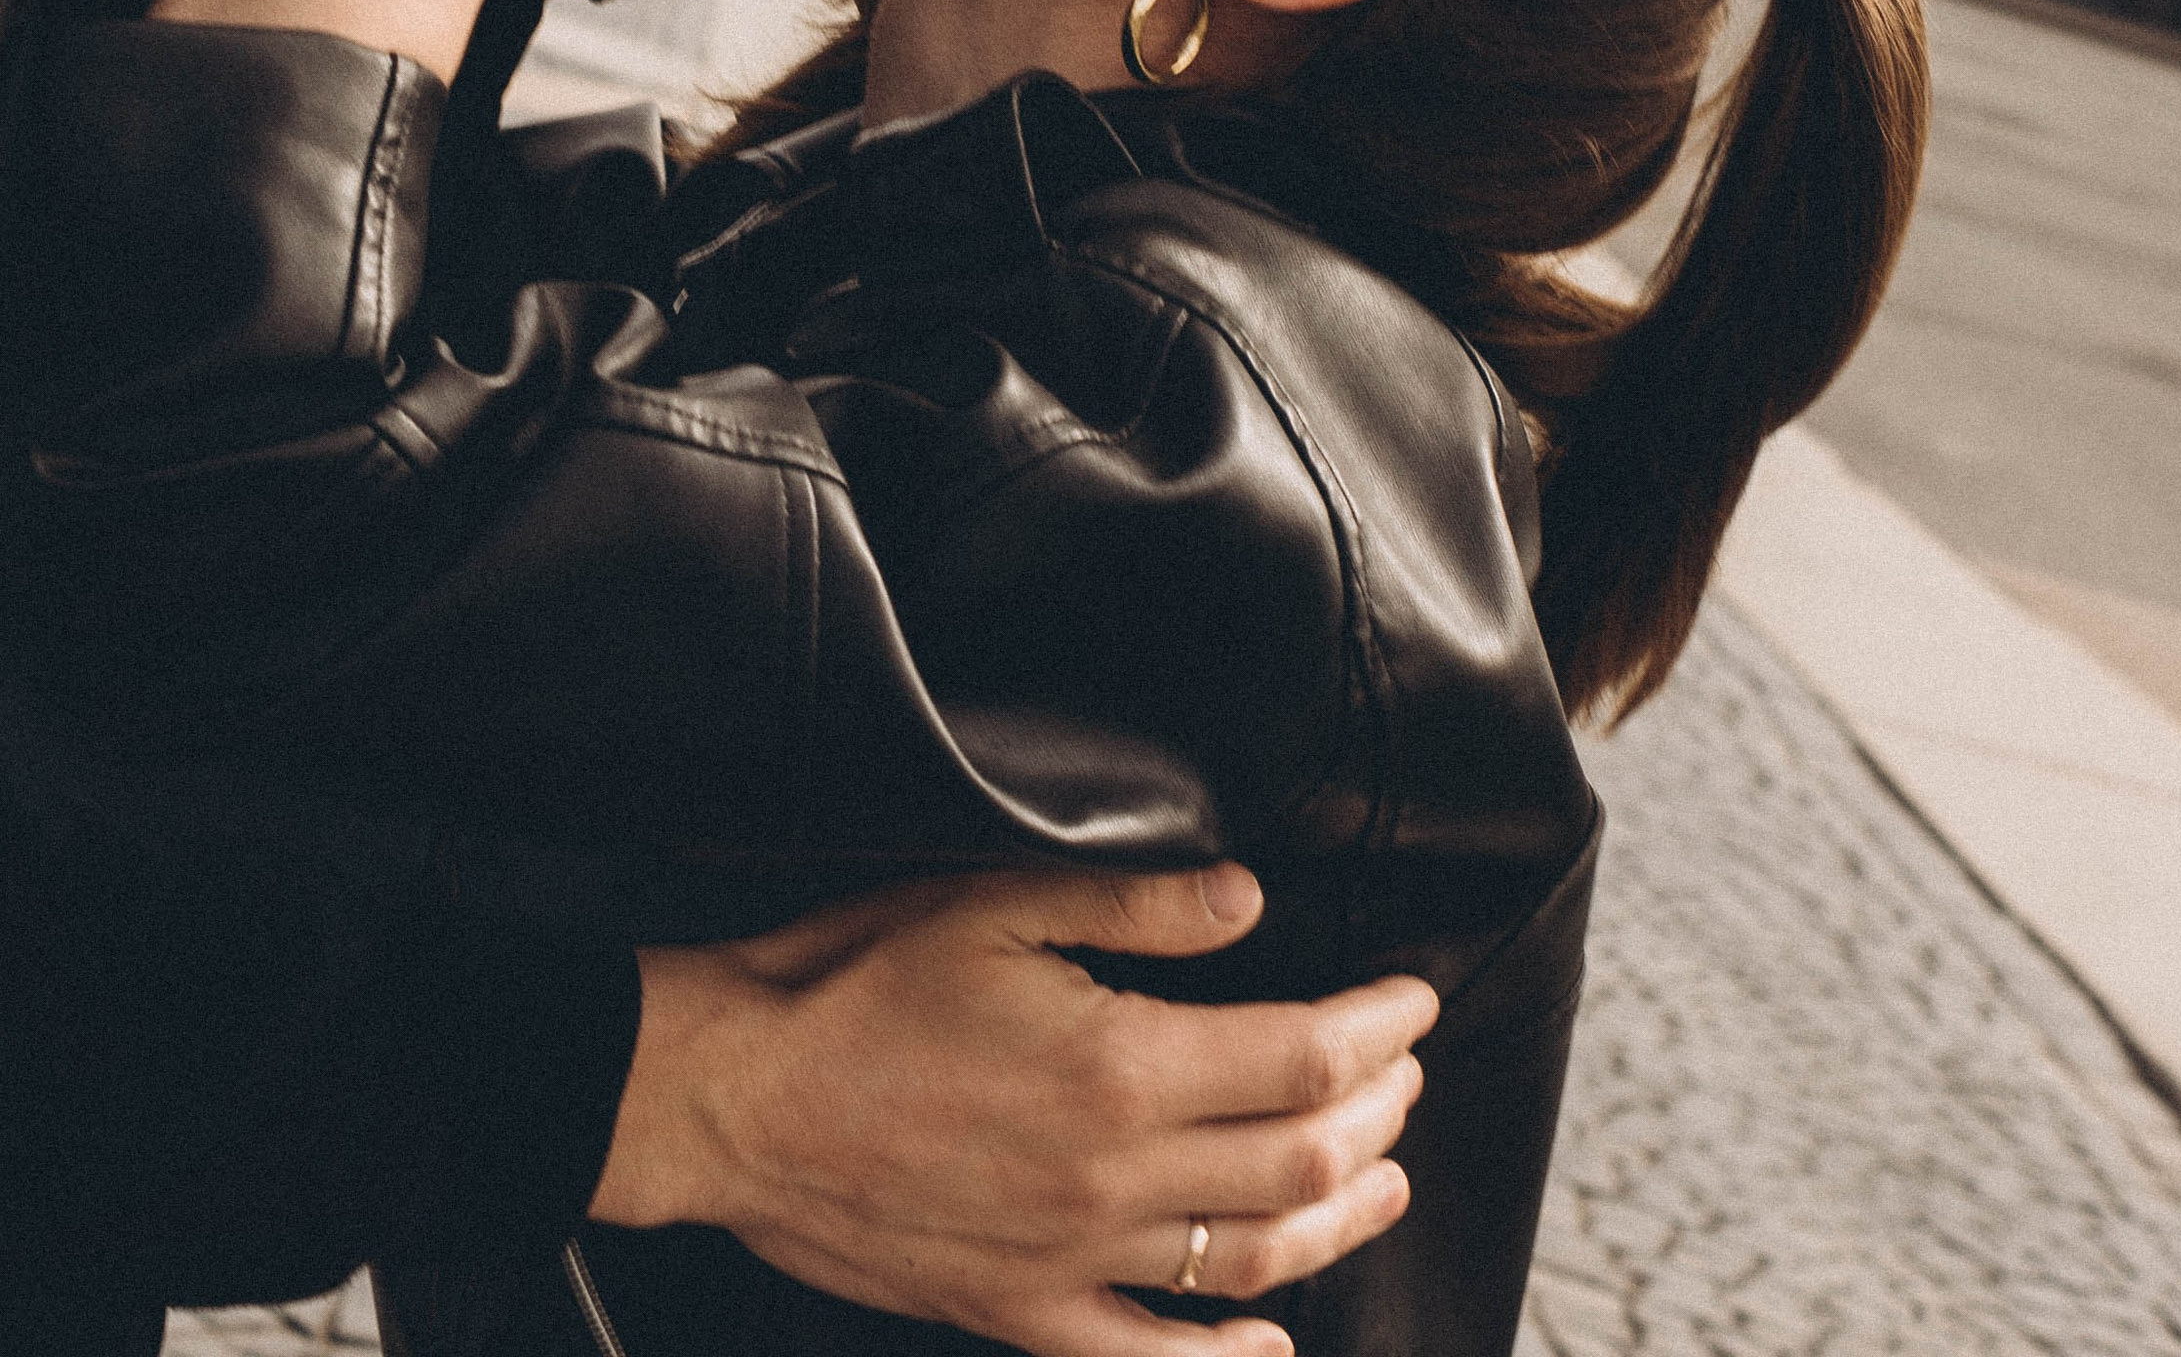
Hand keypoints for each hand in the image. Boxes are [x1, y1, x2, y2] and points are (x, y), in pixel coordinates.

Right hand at [592, 863, 1435, 1356]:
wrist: (737, 1096)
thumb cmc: (856, 984)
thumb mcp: (998, 904)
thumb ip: (1137, 905)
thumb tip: (1248, 899)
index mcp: (1118, 1066)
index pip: (1299, 1058)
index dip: (1377, 1031)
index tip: (1412, 1001)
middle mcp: (1111, 1176)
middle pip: (1297, 1161)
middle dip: (1376, 1114)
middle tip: (1405, 1072)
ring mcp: (1069, 1259)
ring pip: (1248, 1263)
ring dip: (1338, 1221)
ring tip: (1385, 1183)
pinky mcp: (1017, 1311)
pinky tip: (1272, 1350)